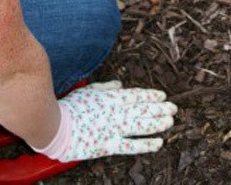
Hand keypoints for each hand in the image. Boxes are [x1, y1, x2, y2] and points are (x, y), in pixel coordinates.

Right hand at [38, 81, 176, 162]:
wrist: (56, 125)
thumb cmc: (70, 106)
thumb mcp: (89, 90)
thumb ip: (106, 87)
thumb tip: (119, 85)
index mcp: (111, 98)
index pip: (136, 95)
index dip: (151, 96)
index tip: (162, 96)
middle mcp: (116, 112)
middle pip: (143, 109)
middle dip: (160, 108)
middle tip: (174, 108)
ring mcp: (114, 128)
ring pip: (141, 124)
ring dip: (158, 123)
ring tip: (170, 121)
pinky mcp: (109, 144)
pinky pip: (132, 145)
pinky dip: (146, 144)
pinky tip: (158, 143)